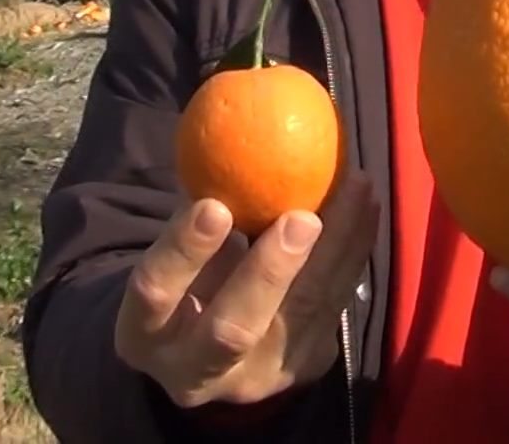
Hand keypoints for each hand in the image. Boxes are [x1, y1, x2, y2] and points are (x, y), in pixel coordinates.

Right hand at [114, 171, 380, 408]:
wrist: (202, 349)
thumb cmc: (181, 276)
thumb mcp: (168, 251)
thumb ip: (193, 208)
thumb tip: (229, 128)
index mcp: (142, 336)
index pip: (155, 294)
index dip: (184, 251)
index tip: (213, 204)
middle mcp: (196, 373)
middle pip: (233, 329)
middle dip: (270, 273)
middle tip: (301, 216)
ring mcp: (257, 380)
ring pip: (301, 317)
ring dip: (334, 250)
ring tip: (355, 189)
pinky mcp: (304, 368)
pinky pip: (334, 306)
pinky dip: (353, 252)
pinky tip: (366, 205)